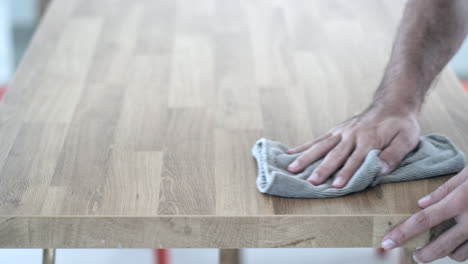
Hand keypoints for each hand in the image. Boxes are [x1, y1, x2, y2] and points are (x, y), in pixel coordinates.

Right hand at [286, 106, 419, 187]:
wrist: (392, 103)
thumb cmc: (401, 124)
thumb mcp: (407, 139)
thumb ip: (393, 154)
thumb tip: (380, 170)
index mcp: (369, 140)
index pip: (356, 160)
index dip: (346, 173)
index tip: (336, 186)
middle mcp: (352, 136)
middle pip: (335, 155)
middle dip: (323, 169)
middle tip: (311, 182)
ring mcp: (341, 133)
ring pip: (321, 147)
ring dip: (307, 158)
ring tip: (292, 169)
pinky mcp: (336, 131)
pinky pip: (318, 139)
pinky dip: (304, 147)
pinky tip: (290, 153)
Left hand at [382, 167, 467, 262]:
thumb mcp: (467, 174)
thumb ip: (443, 190)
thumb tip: (421, 204)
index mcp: (459, 202)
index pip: (423, 221)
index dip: (402, 233)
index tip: (386, 243)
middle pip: (439, 246)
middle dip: (423, 254)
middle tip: (416, 255)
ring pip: (459, 255)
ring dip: (447, 253)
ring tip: (441, 247)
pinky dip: (466, 251)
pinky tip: (462, 243)